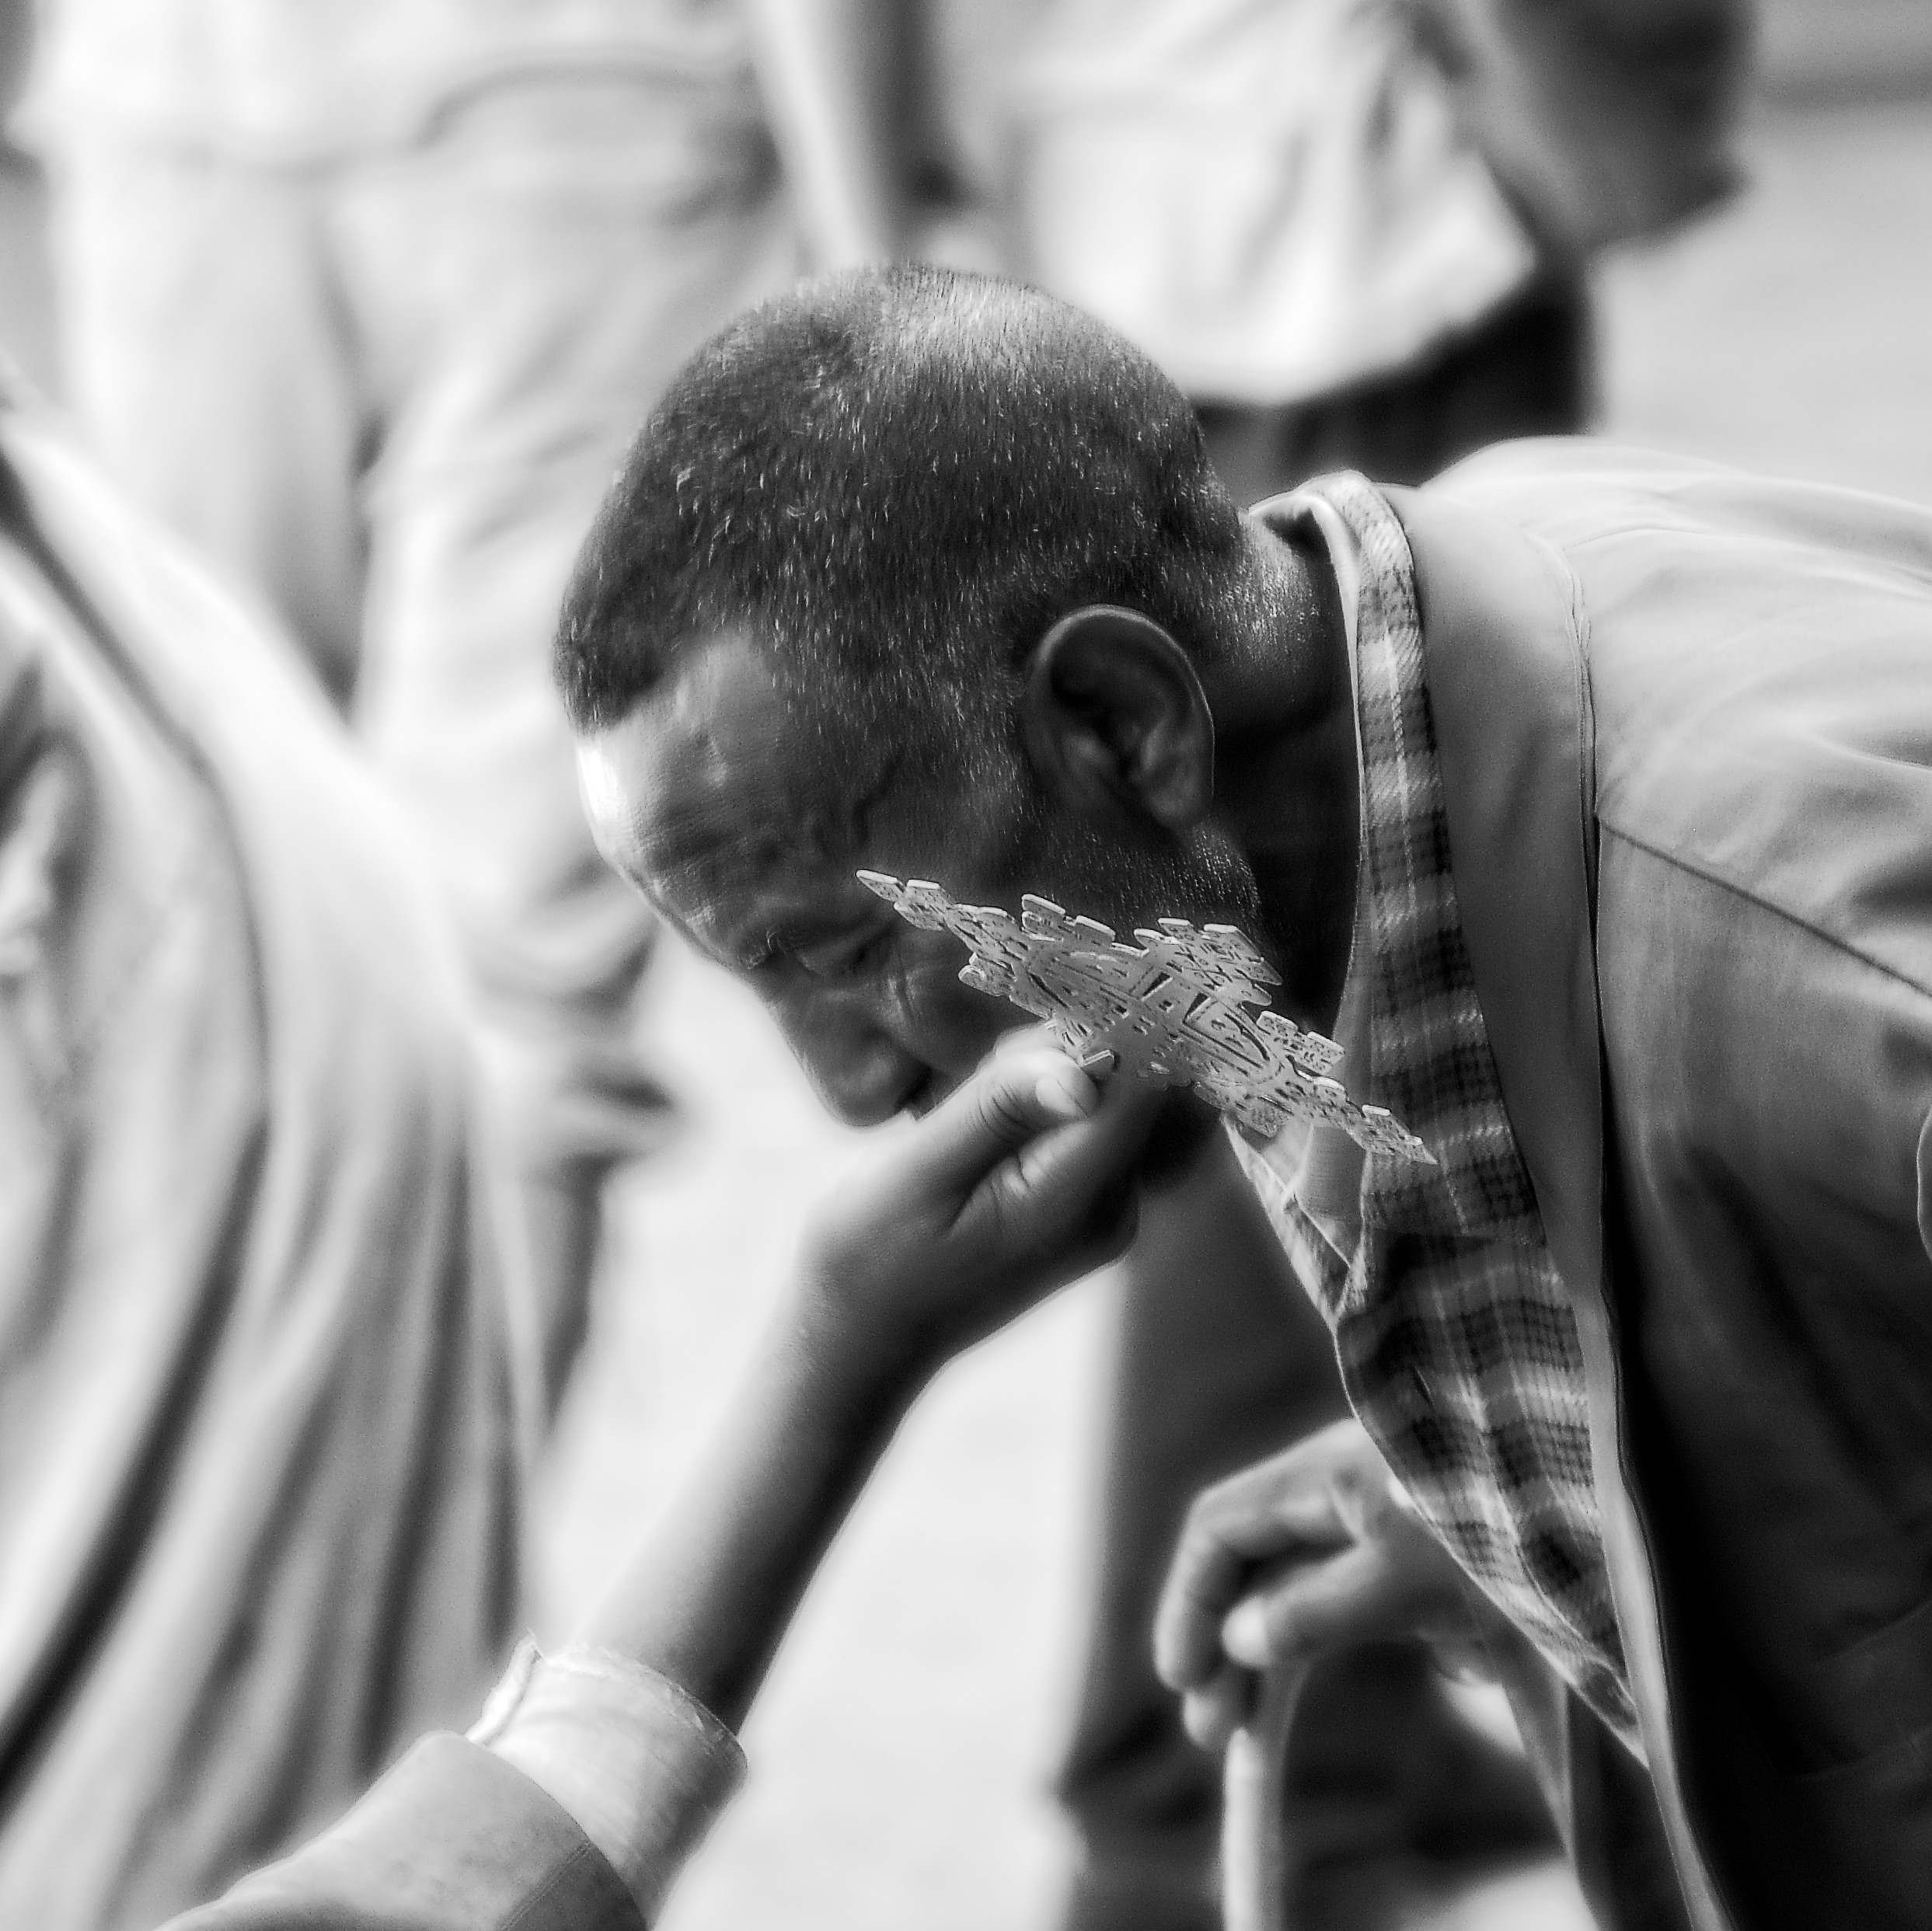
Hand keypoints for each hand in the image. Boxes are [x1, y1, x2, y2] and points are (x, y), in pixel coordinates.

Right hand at [798, 1043, 1163, 1379]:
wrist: (862, 1338)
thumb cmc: (869, 1258)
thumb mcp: (917, 1174)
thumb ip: (999, 1112)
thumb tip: (1085, 1069)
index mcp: (1075, 1204)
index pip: (1141, 1086)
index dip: (1107, 1024)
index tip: (1043, 1005)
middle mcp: (1113, 1212)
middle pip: (1132, 1084)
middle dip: (1067, 1049)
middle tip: (978, 1079)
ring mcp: (1107, 1216)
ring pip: (1111, 1097)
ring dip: (1048, 1074)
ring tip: (968, 1113)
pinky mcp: (1089, 1209)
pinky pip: (1090, 1125)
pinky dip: (1043, 1103)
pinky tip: (982, 1127)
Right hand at [1154, 1418, 1487, 1750]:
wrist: (1593, 1500)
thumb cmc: (1495, 1529)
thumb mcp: (1402, 1580)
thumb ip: (1314, 1611)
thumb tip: (1241, 1641)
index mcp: (1318, 1474)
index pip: (1220, 1528)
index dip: (1190, 1599)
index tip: (1181, 1677)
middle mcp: (1335, 1491)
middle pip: (1251, 1564)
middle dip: (1223, 1645)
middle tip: (1212, 1732)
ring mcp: (1375, 1521)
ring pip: (1298, 1588)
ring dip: (1271, 1655)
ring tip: (1248, 1734)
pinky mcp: (1418, 1554)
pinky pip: (1354, 1598)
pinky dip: (1333, 1639)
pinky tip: (1384, 1675)